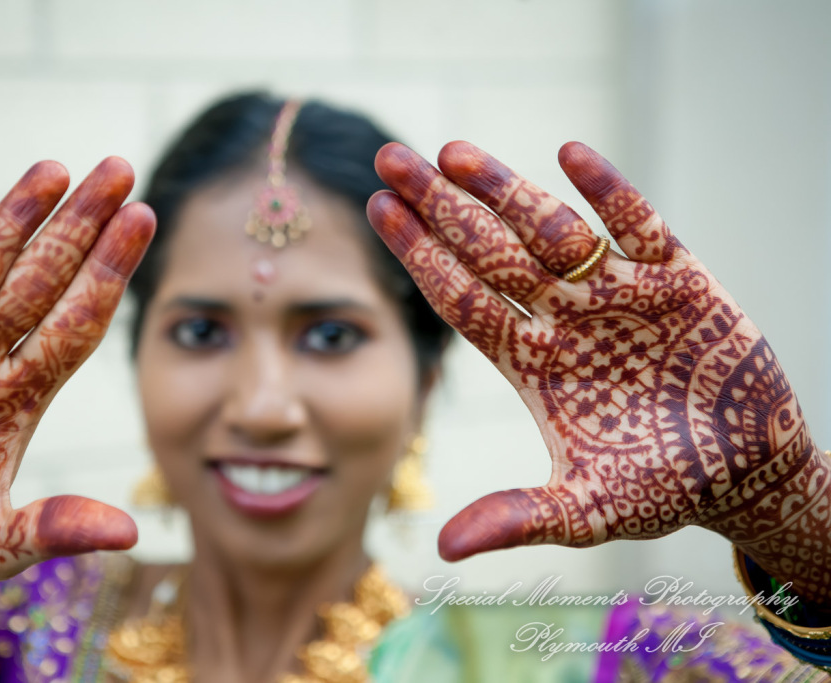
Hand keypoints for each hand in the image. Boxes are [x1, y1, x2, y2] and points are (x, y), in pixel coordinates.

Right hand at [0, 158, 154, 615]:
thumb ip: (50, 530)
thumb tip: (131, 535)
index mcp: (15, 401)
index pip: (76, 324)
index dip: (109, 273)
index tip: (144, 221)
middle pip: (40, 283)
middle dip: (79, 227)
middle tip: (119, 170)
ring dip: (15, 221)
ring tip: (56, 169)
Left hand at [367, 141, 828, 597]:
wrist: (746, 471)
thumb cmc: (661, 488)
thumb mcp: (588, 509)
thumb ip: (521, 517)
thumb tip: (445, 551)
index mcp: (531, 361)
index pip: (461, 298)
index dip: (420, 256)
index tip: (378, 210)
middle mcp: (562, 316)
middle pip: (489, 250)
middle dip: (442, 206)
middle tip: (392, 158)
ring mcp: (616, 292)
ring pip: (551, 228)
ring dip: (507, 190)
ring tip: (453, 152)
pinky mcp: (678, 279)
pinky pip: (640, 226)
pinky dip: (610, 193)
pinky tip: (570, 155)